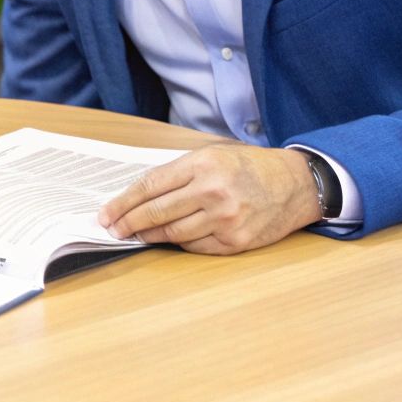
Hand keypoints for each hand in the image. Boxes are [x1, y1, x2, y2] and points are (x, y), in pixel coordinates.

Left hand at [98, 143, 320, 254]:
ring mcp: (225, 219)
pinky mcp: (235, 241)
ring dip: (149, 236)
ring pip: (172, 233)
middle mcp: (213, 192)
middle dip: (128, 222)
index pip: (150, 186)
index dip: (123, 202)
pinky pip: (195, 246)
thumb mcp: (212, 155)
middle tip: (112, 228)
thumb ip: (178, 173)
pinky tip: (169, 239)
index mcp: (203, 164)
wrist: (295, 185)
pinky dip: (178, 243)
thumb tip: (138, 196)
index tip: (106, 213)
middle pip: (156, 212)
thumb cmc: (249, 167)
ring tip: (135, 234)